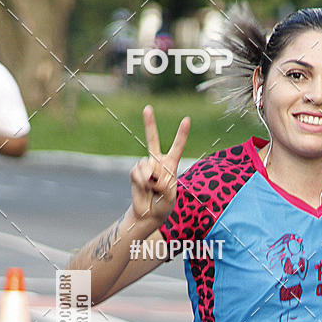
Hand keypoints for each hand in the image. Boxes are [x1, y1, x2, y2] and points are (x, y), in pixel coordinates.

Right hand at [130, 106, 189, 222]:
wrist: (148, 214)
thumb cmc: (163, 205)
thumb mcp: (170, 197)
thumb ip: (163, 185)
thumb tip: (149, 174)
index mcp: (171, 165)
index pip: (177, 147)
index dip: (181, 134)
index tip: (187, 119)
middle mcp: (157, 162)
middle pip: (152, 140)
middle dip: (149, 124)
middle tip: (147, 108)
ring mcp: (145, 166)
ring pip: (146, 165)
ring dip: (150, 181)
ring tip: (152, 190)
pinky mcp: (135, 172)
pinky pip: (137, 173)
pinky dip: (141, 183)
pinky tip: (144, 189)